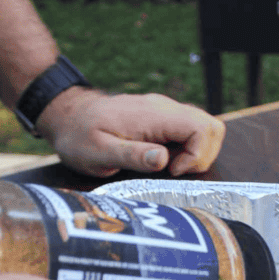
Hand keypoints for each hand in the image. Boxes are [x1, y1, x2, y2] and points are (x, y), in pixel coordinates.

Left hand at [36, 87, 225, 178]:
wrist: (66, 115)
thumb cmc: (79, 137)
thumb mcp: (98, 153)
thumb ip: (132, 155)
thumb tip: (164, 159)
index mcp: (153, 115)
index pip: (201, 128)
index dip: (196, 155)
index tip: (171, 170)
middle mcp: (164, 108)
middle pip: (212, 126)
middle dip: (202, 156)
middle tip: (175, 171)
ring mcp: (165, 110)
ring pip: (206, 127)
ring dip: (197, 152)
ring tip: (170, 166)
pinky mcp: (163, 117)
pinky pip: (191, 129)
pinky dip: (187, 148)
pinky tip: (164, 158)